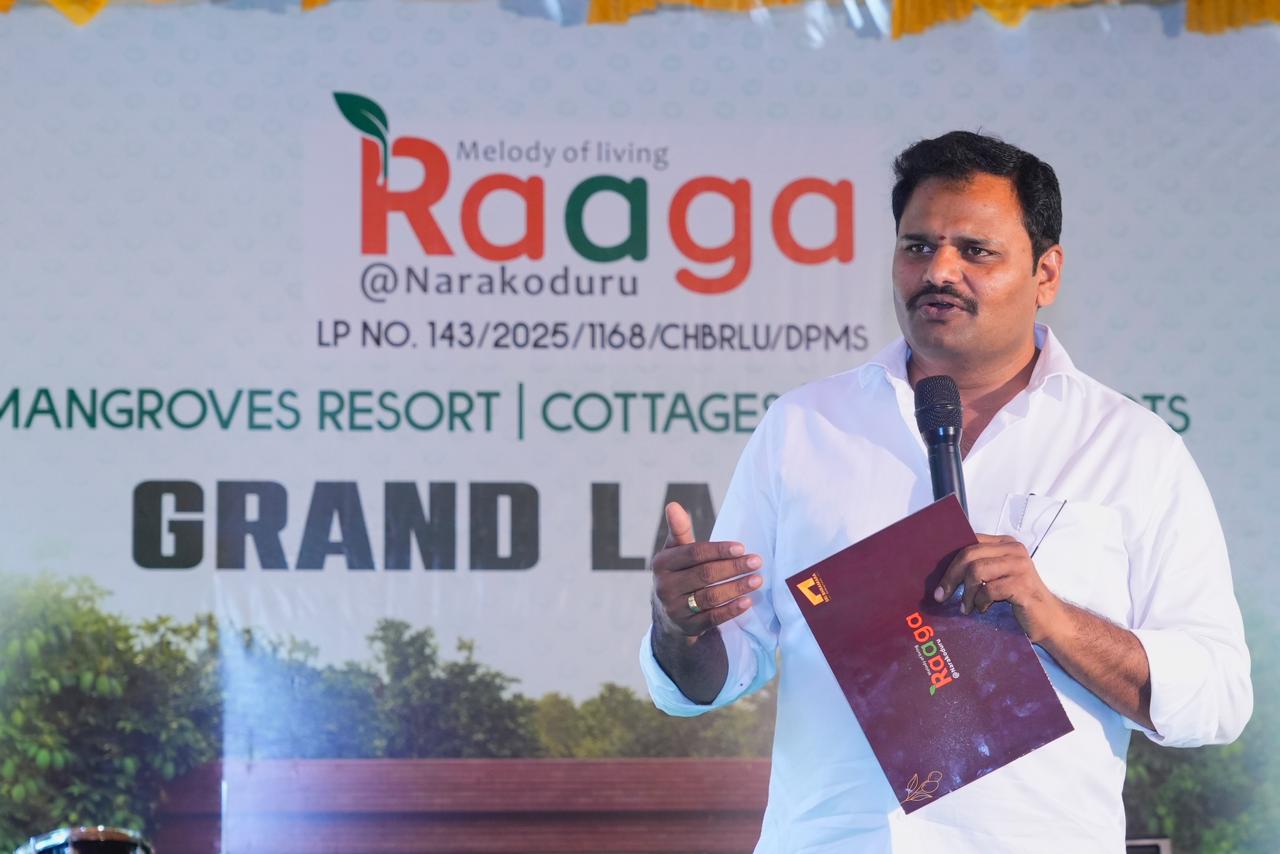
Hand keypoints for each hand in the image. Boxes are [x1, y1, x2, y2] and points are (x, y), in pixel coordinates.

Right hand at [651, 501, 762, 637]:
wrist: (668, 615)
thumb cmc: (679, 574)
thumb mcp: (675, 553)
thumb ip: (679, 531)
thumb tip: (673, 505)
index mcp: (662, 564)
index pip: (694, 554)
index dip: (719, 550)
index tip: (741, 547)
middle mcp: (665, 587)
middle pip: (705, 575)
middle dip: (733, 567)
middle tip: (756, 561)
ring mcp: (675, 609)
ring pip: (710, 597)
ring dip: (736, 588)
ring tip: (757, 580)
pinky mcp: (688, 628)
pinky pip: (713, 618)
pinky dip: (731, 610)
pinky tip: (748, 601)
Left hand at [933, 533, 1067, 643]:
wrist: (1049, 620)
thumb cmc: (1019, 599)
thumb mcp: (996, 577)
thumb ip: (978, 567)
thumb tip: (944, 572)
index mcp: (1006, 544)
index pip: (970, 542)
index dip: (950, 561)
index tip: (939, 581)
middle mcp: (1014, 550)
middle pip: (969, 555)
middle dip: (951, 577)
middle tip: (942, 595)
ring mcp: (1020, 566)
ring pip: (977, 571)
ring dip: (967, 592)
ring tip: (967, 606)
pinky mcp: (1023, 585)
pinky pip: (989, 589)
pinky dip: (981, 601)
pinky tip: (984, 608)